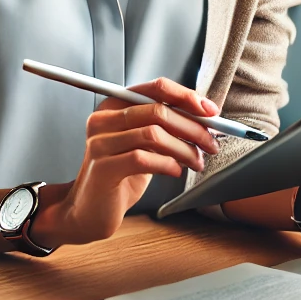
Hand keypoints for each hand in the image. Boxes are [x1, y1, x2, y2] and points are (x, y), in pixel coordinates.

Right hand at [30, 78, 220, 247]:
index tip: (211, 111)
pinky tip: (175, 171)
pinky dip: (167, 164)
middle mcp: (103, 118)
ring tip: (196, 161)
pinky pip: (144, 159)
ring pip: (154, 134)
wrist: (89, 210)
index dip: (187, 97)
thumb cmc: (120, 174)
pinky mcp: (102, 167)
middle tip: (211, 143)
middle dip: (192, 127)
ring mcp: (100, 142)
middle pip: (158, 111)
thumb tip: (204, 116)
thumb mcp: (143, 143)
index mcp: (114, 105)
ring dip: (184, 149)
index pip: (155, 88)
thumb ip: (164, 126)